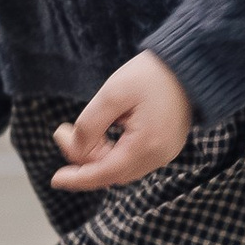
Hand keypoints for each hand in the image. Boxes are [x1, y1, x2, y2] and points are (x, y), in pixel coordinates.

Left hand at [51, 50, 193, 194]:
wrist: (189, 65)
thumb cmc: (152, 75)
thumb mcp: (113, 94)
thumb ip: (90, 124)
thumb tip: (74, 149)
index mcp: (146, 146)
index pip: (105, 173)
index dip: (78, 178)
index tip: (55, 179)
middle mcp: (158, 156)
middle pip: (112, 172)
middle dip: (84, 159)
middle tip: (63, 133)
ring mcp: (164, 152)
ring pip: (121, 166)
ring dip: (97, 155)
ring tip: (77, 131)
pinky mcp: (165, 145)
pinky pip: (133, 158)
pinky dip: (113, 152)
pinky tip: (101, 134)